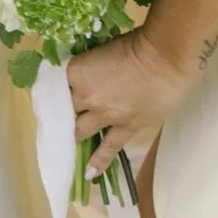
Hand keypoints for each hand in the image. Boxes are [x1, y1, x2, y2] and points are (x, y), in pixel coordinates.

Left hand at [66, 31, 195, 178]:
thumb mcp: (103, 48)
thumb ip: (92, 64)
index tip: (52, 89)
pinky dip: (98, 161)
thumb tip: (87, 71)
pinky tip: (88, 173)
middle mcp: (85, 96)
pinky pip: (108, 148)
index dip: (54, 86)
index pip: (56, 82)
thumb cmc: (135, 44)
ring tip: (69, 140)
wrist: (165, 60)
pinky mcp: (126, 128)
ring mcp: (105, 116)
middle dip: (62, 111)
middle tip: (60, 115)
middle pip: (65, 108)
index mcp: (77, 71)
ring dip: (74, 133)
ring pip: (81, 130)